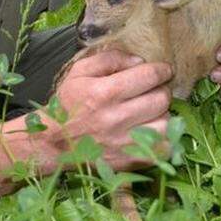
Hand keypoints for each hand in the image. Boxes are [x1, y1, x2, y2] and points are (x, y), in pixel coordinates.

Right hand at [48, 50, 172, 171]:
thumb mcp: (79, 72)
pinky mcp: (129, 161)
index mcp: (104, 92)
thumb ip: (109, 59)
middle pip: (161, 99)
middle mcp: (116, 118)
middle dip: (161, 90)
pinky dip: (163, 139)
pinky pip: (163, 149)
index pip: (149, 75)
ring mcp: (124, 142)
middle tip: (153, 91)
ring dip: (162, 115)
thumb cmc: (67, 104)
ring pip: (166, 124)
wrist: (53, 142)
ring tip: (150, 112)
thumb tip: (139, 61)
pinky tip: (151, 131)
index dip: (162, 70)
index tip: (164, 70)